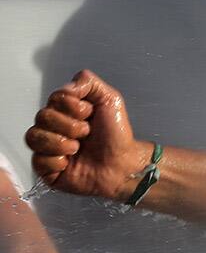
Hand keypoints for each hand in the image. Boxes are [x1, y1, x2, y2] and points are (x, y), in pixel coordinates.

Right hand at [26, 69, 148, 200]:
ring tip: (78, 148)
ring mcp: (48, 148)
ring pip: (33, 137)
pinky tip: (70, 163)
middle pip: (41, 117)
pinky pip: (38, 161)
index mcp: (65, 111)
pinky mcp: (47, 169)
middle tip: (87, 133)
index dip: (72, 107)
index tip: (90, 114)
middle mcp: (53, 128)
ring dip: (60, 142)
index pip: (53, 99)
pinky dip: (57, 161)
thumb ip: (89, 83)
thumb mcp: (109, 100)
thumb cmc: (117, 135)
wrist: (124, 164)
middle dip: (69, 125)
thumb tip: (70, 84)